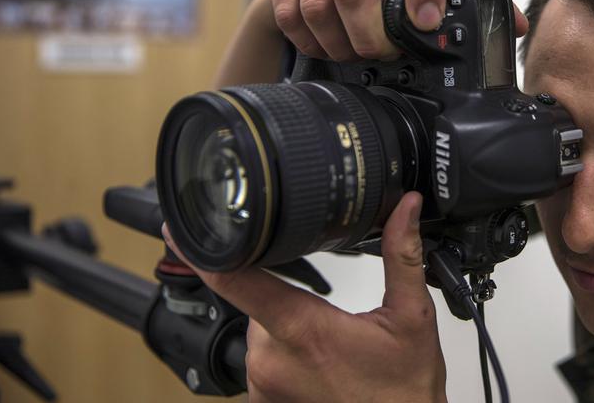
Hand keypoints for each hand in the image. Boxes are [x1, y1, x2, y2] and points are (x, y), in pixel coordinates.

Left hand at [162, 192, 446, 402]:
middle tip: (332, 323)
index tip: (181, 229)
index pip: (236, 281)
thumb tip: (405, 208)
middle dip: (290, 301)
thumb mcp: (412, 318)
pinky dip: (286, 359)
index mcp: (303, 330)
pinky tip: (318, 370)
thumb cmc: (404, 391)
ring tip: (330, 353)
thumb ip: (402, 255)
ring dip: (288, 331)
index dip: (204, 251)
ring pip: (262, 333)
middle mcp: (271, 361)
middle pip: (260, 303)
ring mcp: (262, 388)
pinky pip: (263, 365)